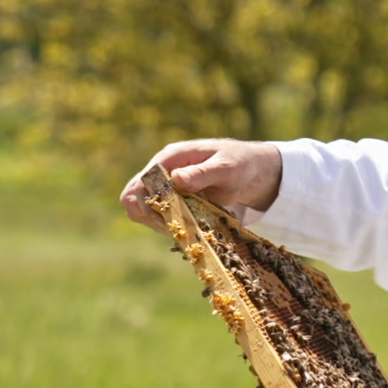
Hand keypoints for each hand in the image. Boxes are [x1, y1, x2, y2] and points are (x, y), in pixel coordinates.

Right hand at [120, 139, 283, 231]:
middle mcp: (164, 172)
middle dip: (148, 215)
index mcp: (171, 157)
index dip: (145, 200)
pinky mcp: (175, 202)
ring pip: (144, 211)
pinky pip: (160, 218)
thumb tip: (176, 178)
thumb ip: (202, 173)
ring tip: (183, 229)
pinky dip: (168, 226)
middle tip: (172, 227)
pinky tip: (186, 230)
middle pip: (134, 196)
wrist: (253, 171)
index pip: (142, 180)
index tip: (163, 216)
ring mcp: (167, 188)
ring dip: (158, 223)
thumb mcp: (226, 167)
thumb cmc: (240, 163)